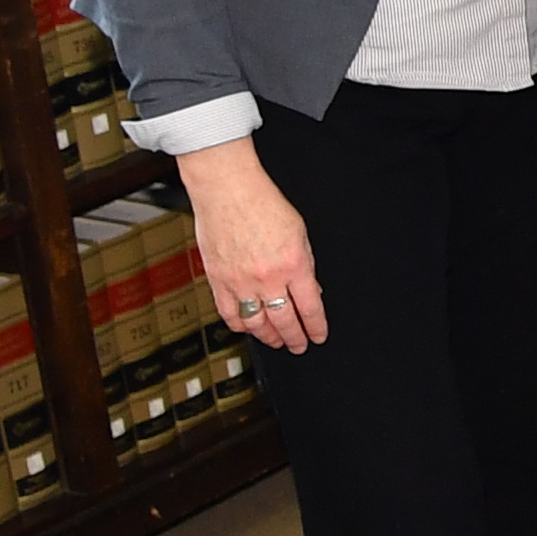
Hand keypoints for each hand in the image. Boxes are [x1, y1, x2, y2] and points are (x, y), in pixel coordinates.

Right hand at [181, 138, 326, 352]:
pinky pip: (229, 313)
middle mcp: (268, 278)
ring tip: (277, 341)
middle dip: (294, 338)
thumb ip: (305, 264)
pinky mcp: (218, 280)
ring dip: (269, 336)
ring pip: (256, 323)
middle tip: (299, 346)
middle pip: (284, 320)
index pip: (310, 308)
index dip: (316, 327)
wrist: (227, 189)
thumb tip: (310, 291)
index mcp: (294, 264)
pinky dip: (240, 325)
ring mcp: (240, 281)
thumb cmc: (263, 203)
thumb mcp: (300, 232)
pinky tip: (248, 328)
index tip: (318, 336)